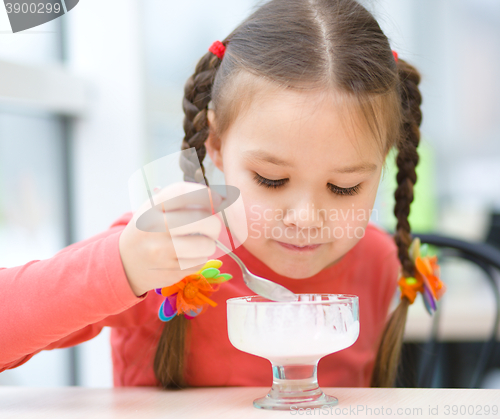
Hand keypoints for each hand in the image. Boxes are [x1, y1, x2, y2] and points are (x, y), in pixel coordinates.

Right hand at [118, 182, 221, 296]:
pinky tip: (189, 257)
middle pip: (202, 220)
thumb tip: (216, 201)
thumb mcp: (153, 209)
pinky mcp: (168, 272)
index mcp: (150, 208)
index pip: (182, 193)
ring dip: (209, 244)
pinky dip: (199, 259)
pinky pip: (199, 263)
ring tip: (201, 243)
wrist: (125, 262)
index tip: (217, 199)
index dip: (205, 194)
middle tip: (212, 227)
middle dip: (214, 224)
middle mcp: (154, 228)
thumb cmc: (147, 230)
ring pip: (205, 245)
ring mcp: (160, 252)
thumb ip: (180, 202)